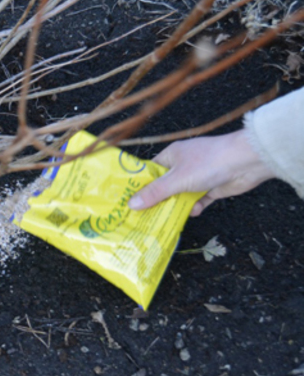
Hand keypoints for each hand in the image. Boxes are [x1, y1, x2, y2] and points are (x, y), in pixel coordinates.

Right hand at [128, 130, 275, 215]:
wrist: (247, 161)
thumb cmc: (209, 163)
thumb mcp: (177, 179)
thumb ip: (155, 193)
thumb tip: (132, 204)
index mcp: (172, 156)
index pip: (151, 171)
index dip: (140, 185)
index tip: (129, 200)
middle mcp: (183, 165)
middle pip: (165, 186)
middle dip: (157, 200)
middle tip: (143, 215)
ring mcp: (199, 176)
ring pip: (181, 194)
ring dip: (176, 205)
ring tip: (164, 219)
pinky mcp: (212, 187)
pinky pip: (198, 199)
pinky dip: (195, 206)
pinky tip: (193, 212)